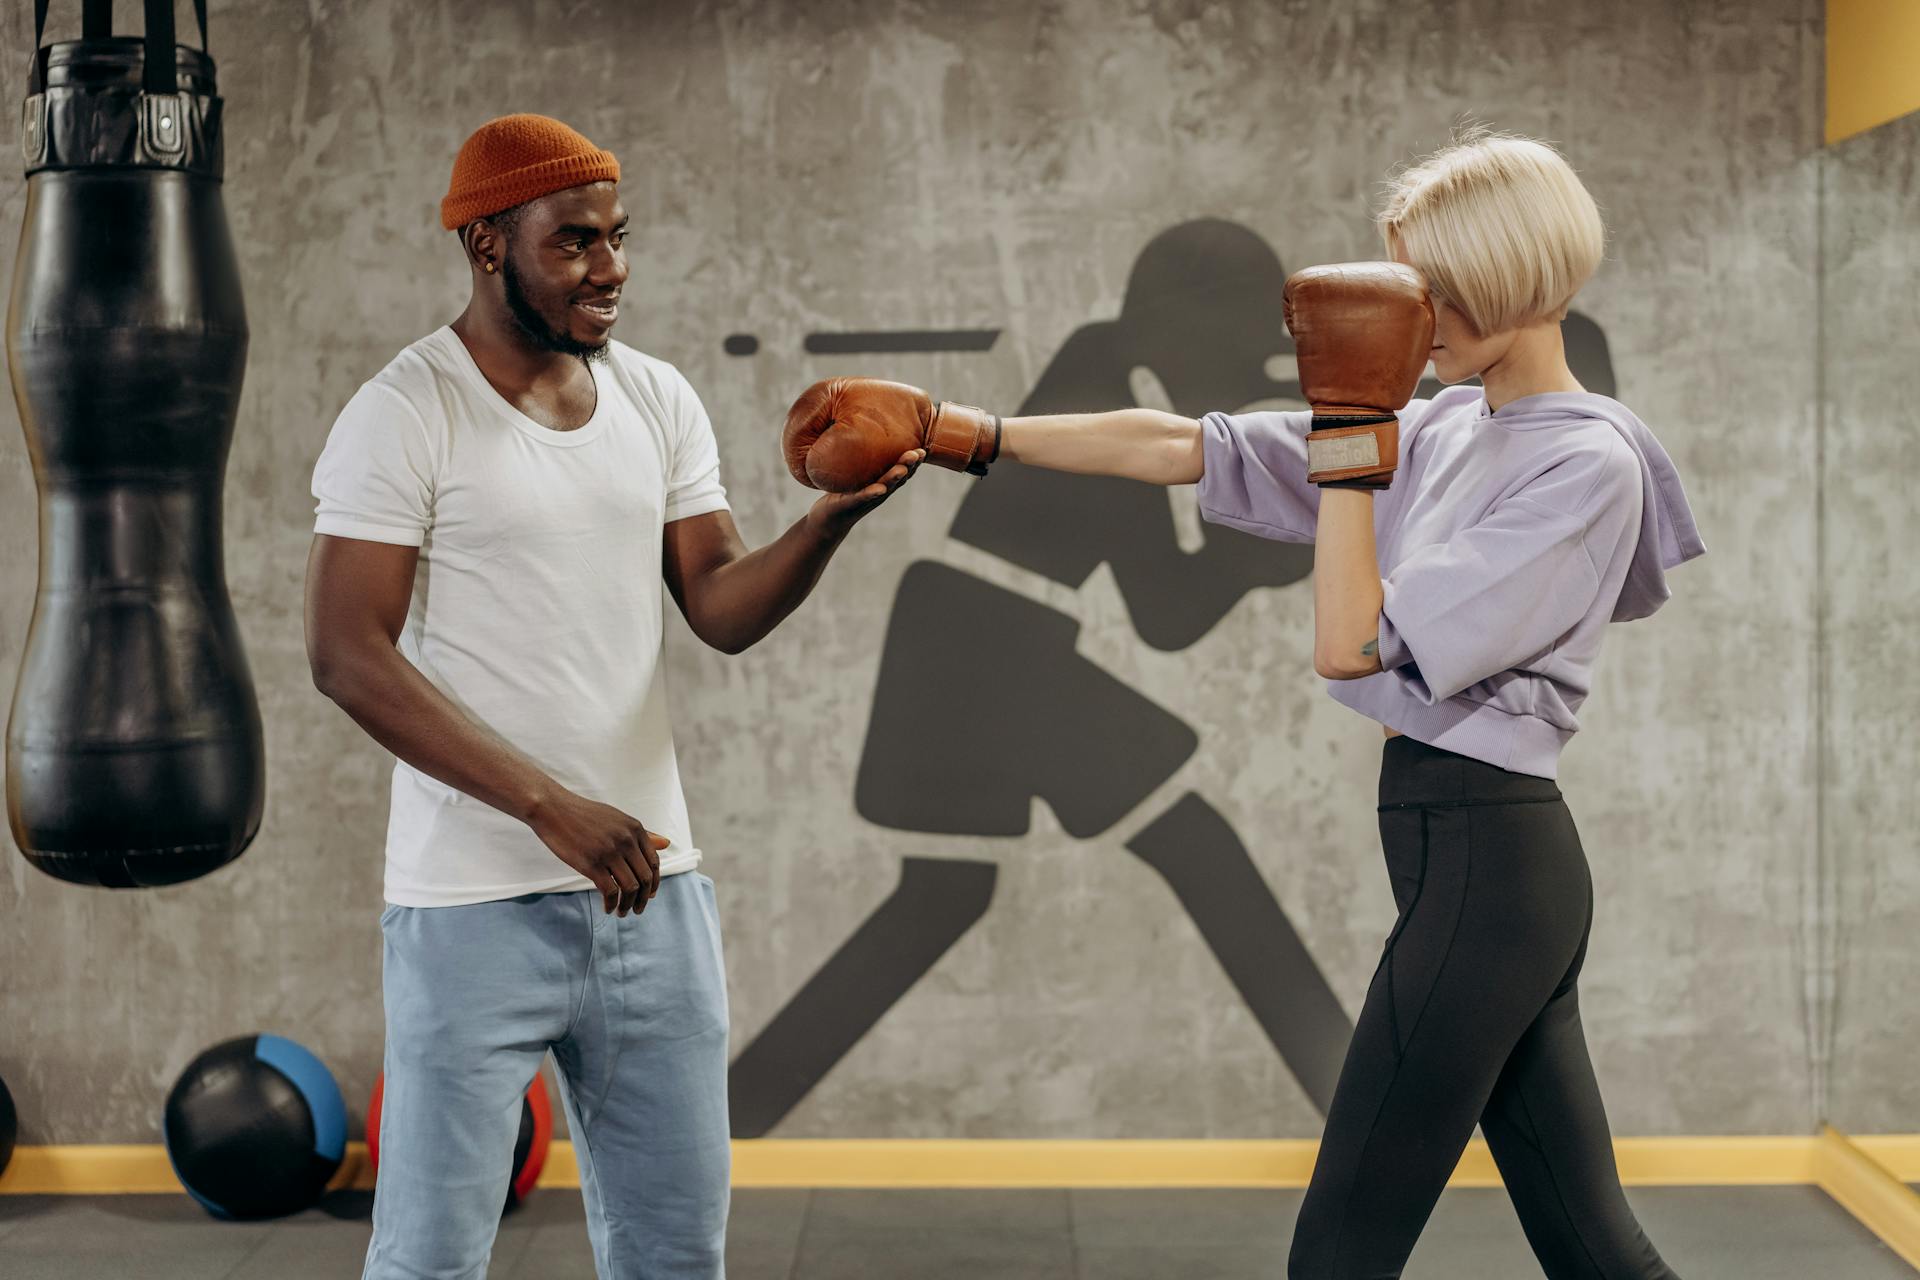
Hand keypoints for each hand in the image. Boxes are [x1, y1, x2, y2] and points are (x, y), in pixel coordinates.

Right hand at [527, 788, 668, 916]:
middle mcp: (626, 840)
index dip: (653, 882)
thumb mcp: (617, 819)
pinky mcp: (591, 864)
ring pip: (630, 887)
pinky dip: (612, 904)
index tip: (649, 895)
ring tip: (622, 912)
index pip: (654, 862)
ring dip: (628, 905)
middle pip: (645, 878)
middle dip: (644, 898)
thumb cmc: (583, 814)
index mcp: (635, 828)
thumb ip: (641, 834)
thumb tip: (666, 843)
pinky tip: (608, 908)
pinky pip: (610, 891)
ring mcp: (609, 852)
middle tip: (637, 909)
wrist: (552, 808)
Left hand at [806, 448, 923, 536]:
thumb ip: (867, 455)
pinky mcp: (850, 504)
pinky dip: (871, 493)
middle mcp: (879, 491)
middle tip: (918, 454)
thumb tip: (869, 427)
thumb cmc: (844, 490)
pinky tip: (878, 489)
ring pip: (884, 488)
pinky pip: (862, 498)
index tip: (923, 449)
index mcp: (882, 482)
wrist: (828, 518)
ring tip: (902, 469)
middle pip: (897, 479)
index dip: (914, 462)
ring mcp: (866, 499)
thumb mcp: (858, 471)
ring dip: (893, 479)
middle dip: (909, 466)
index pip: (902, 471)